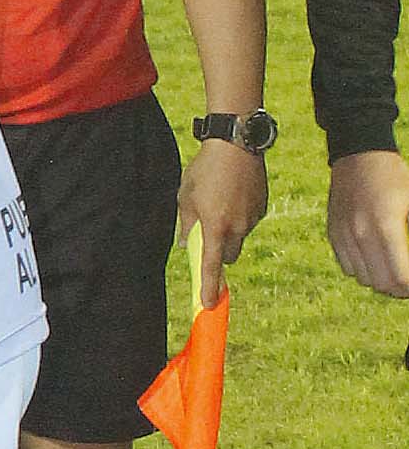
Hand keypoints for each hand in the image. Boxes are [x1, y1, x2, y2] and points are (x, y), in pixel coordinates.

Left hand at [179, 138, 267, 304]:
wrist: (236, 144)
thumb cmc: (205, 170)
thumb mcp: (185, 197)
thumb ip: (186, 225)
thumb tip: (188, 246)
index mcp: (216, 227)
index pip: (212, 266)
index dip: (209, 287)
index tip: (208, 304)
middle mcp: (238, 227)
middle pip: (229, 256)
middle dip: (219, 254)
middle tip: (207, 237)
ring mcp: (253, 218)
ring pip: (240, 238)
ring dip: (229, 233)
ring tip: (218, 203)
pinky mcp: (263, 207)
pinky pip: (249, 222)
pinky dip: (240, 218)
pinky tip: (232, 195)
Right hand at [328, 149, 408, 297]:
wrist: (359, 156)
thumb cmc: (395, 177)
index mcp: (386, 225)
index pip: (399, 276)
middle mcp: (361, 233)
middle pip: (380, 284)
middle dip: (398, 289)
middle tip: (407, 283)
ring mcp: (343, 235)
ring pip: (362, 278)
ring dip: (379, 280)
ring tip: (392, 271)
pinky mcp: (333, 233)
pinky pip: (347, 266)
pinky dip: (362, 269)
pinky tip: (374, 258)